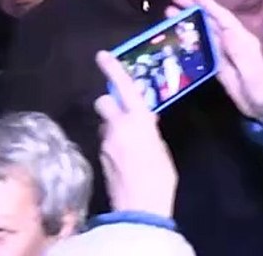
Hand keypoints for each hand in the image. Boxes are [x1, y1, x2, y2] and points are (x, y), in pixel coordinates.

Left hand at [93, 52, 177, 217]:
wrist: (140, 208)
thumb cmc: (160, 177)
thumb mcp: (161, 148)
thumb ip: (150, 130)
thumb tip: (145, 120)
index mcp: (137, 120)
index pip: (123, 87)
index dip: (113, 68)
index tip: (102, 55)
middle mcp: (117, 127)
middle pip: (104, 102)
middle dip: (110, 103)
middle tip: (123, 112)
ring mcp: (106, 143)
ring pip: (105, 124)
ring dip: (113, 126)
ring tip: (130, 142)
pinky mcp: (101, 158)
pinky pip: (106, 141)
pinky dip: (114, 143)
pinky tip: (126, 158)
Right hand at [167, 0, 262, 123]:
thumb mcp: (255, 73)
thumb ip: (241, 54)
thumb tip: (226, 32)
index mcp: (242, 40)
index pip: (223, 18)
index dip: (209, 4)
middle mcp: (232, 42)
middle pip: (210, 21)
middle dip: (193, 8)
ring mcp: (224, 53)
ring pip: (203, 33)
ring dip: (187, 22)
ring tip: (169, 12)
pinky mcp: (218, 65)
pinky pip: (201, 49)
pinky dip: (189, 41)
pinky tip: (176, 38)